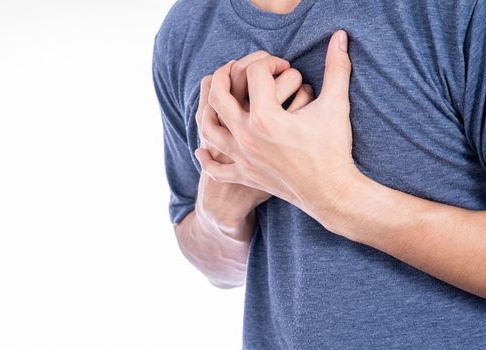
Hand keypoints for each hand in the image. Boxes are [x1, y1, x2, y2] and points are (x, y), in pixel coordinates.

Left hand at [195, 30, 358, 226]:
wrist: (332, 193)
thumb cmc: (333, 150)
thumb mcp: (336, 106)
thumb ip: (337, 68)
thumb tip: (340, 36)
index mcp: (266, 117)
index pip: (255, 75)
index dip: (270, 63)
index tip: (284, 66)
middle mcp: (247, 136)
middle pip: (219, 96)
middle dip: (223, 75)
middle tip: (232, 67)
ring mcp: (243, 157)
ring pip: (209, 129)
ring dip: (206, 109)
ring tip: (213, 98)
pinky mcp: (245, 175)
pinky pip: (216, 169)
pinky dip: (206, 160)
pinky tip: (202, 151)